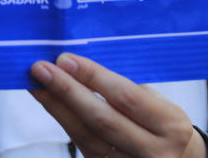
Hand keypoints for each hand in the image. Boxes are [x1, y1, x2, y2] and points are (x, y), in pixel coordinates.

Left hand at [30, 54, 206, 157]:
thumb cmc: (161, 121)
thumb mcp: (157, 102)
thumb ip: (123, 88)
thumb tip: (76, 66)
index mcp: (171, 125)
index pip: (126, 97)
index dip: (93, 77)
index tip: (65, 59)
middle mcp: (153, 152)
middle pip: (101, 119)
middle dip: (67, 91)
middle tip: (41, 69)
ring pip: (85, 136)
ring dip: (56, 107)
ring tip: (36, 84)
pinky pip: (80, 144)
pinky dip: (63, 120)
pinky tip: (50, 103)